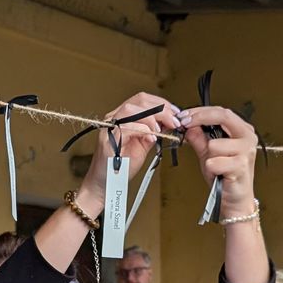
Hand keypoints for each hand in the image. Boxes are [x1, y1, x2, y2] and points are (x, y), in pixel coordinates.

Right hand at [75, 92, 181, 214]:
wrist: (107, 183)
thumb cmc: (121, 166)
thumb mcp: (143, 145)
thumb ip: (153, 132)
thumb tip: (169, 122)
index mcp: (123, 117)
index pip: (143, 99)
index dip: (161, 103)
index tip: (175, 112)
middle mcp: (114, 118)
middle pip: (139, 100)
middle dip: (161, 109)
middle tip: (174, 122)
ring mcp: (109, 127)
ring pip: (131, 109)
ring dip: (151, 118)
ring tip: (160, 130)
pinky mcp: (107, 140)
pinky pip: (126, 127)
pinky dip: (142, 130)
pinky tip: (151, 138)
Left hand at [177, 105, 259, 215]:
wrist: (235, 199)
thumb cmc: (225, 176)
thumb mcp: (208, 153)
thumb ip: (199, 138)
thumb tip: (188, 125)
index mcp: (242, 131)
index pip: (221, 112)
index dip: (200, 112)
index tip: (184, 116)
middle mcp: (247, 138)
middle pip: (222, 117)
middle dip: (200, 119)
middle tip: (185, 125)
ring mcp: (246, 151)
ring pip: (213, 144)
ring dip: (208, 157)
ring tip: (214, 166)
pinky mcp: (241, 166)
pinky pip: (214, 162)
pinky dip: (211, 169)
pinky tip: (218, 174)